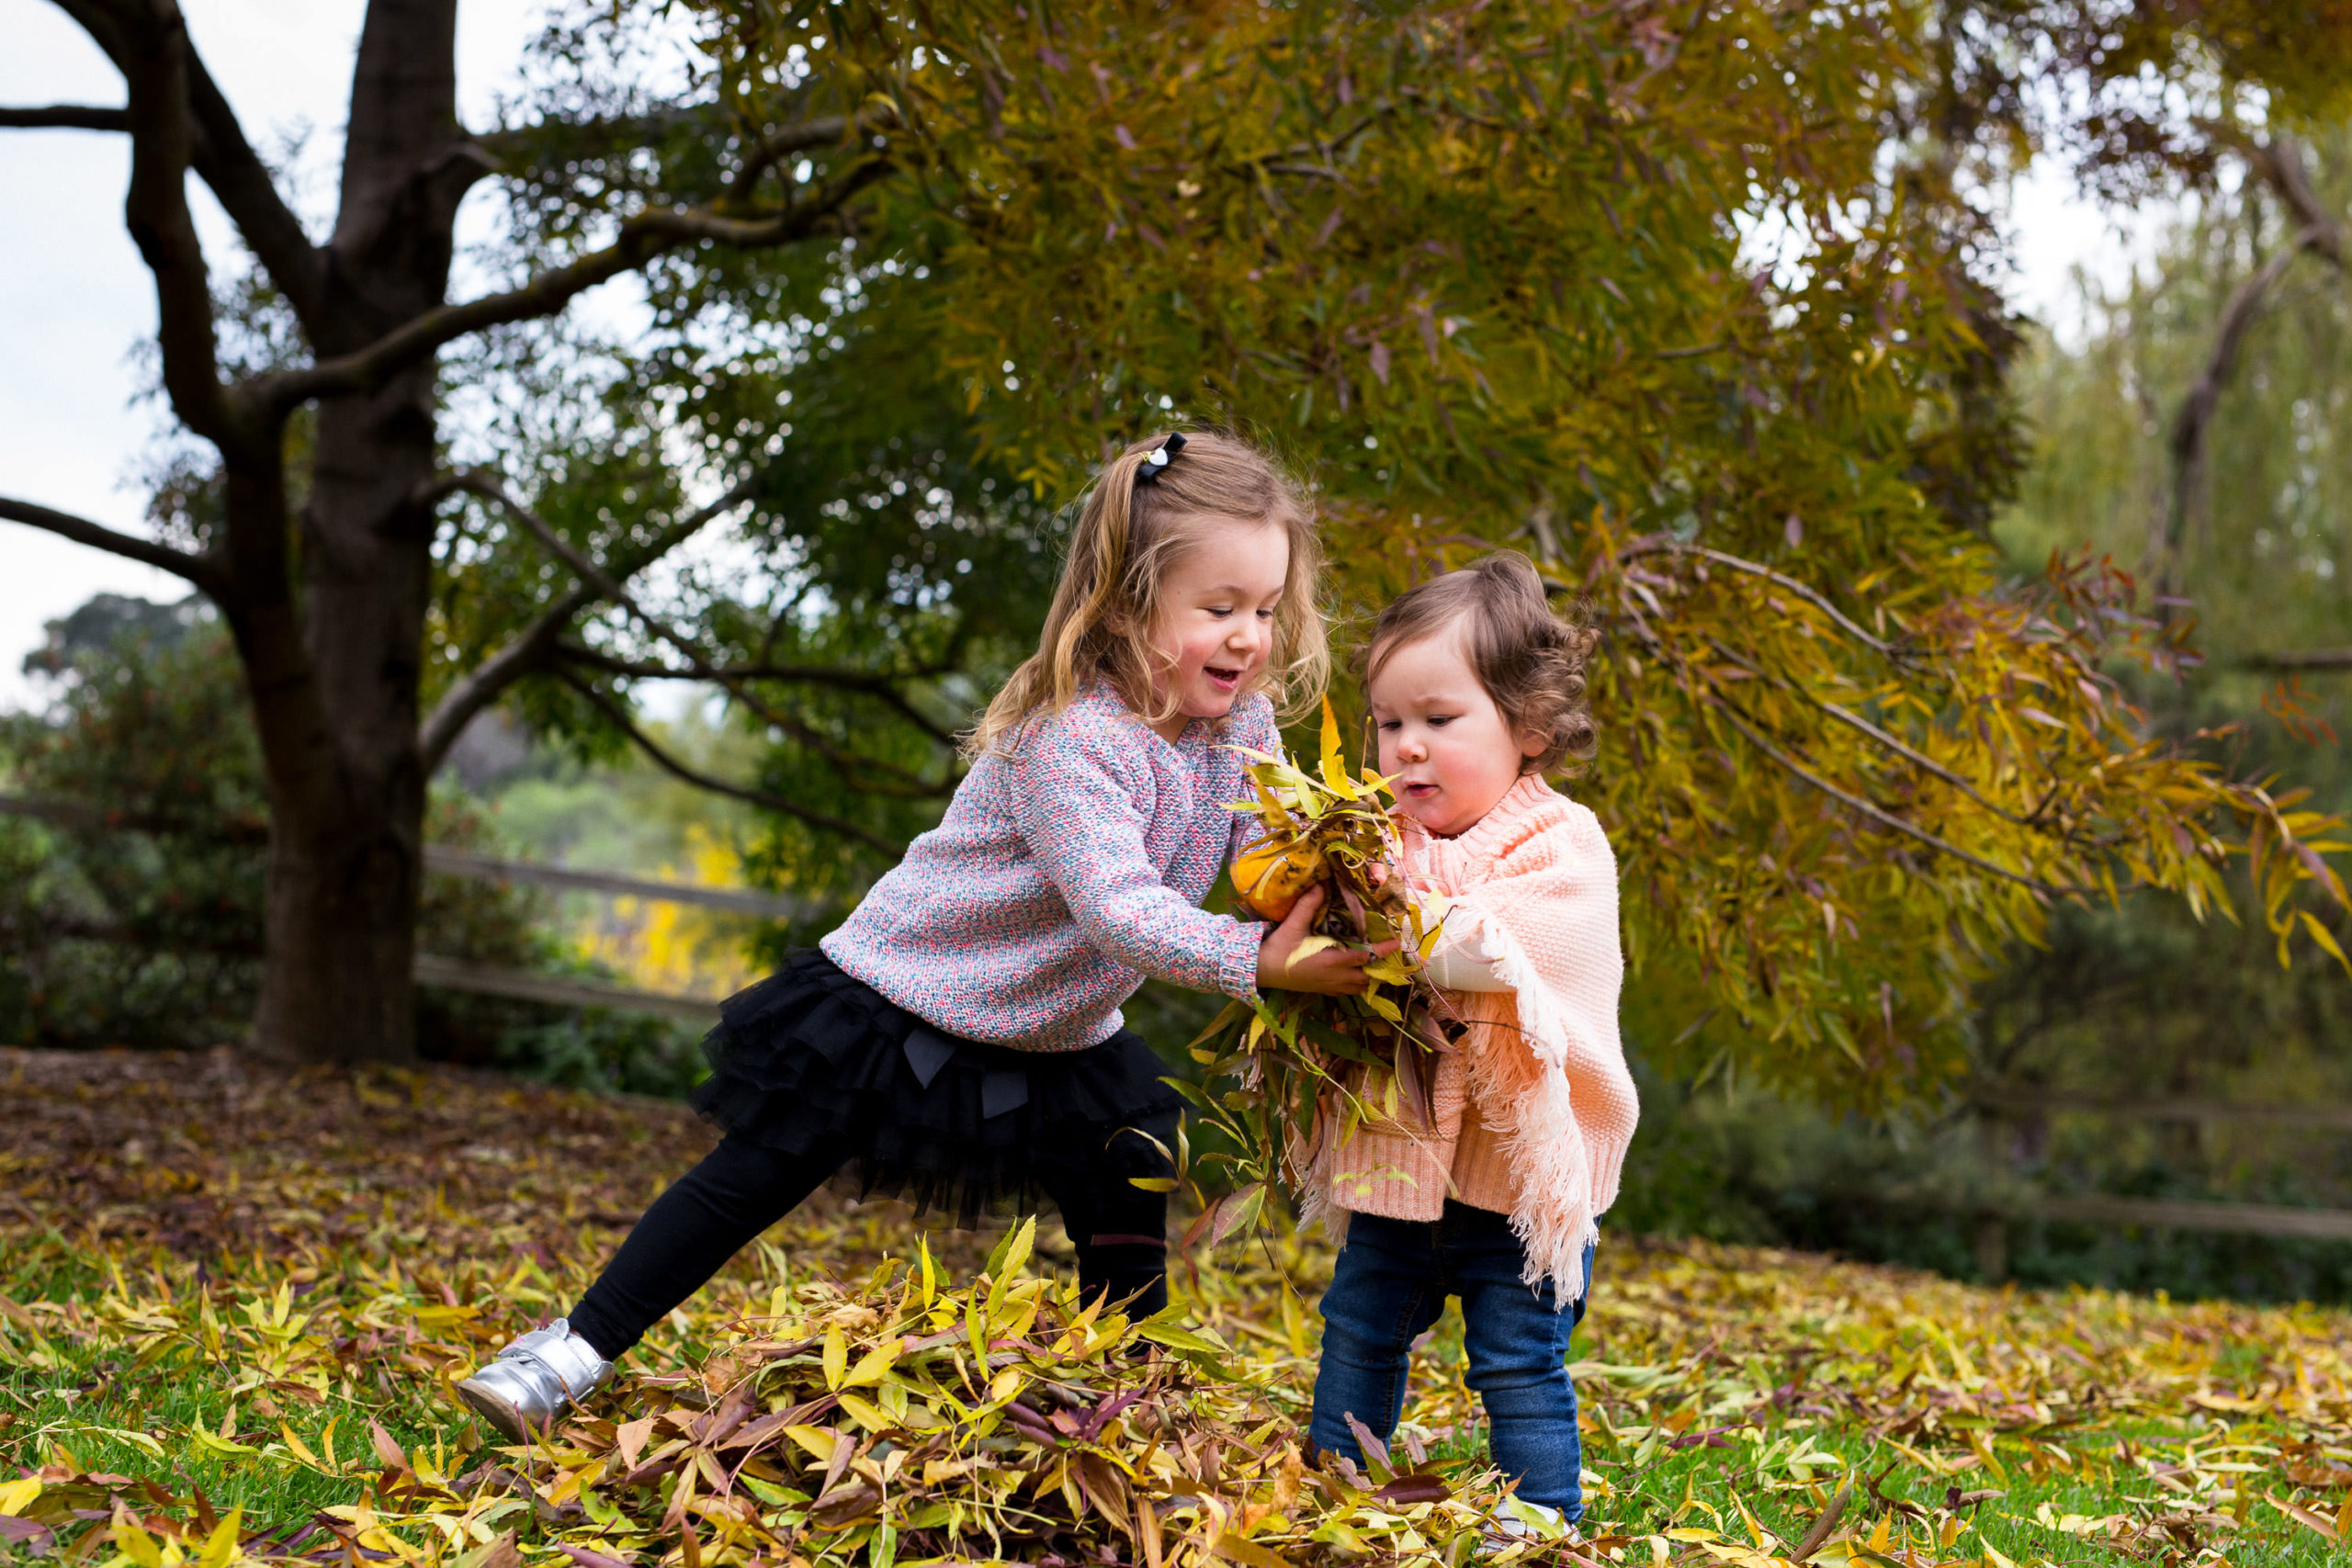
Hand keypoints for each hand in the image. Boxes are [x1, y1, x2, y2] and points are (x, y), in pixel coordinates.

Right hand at [1255, 886, 1400, 995]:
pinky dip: (1354, 985)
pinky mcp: (1320, 991)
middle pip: (1366, 977)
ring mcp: (1327, 987)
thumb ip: (1308, 905)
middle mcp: (1333, 977)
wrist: (1260, 970)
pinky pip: (1345, 992)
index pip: (1364, 956)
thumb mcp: (1293, 925)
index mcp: (1330, 961)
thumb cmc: (1278, 948)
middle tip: (1385, 952)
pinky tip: (1353, 975)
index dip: (1381, 949)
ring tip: (1373, 964)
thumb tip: (1321, 885)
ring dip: (1367, 977)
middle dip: (1378, 967)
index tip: (1395, 942)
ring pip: (1357, 988)